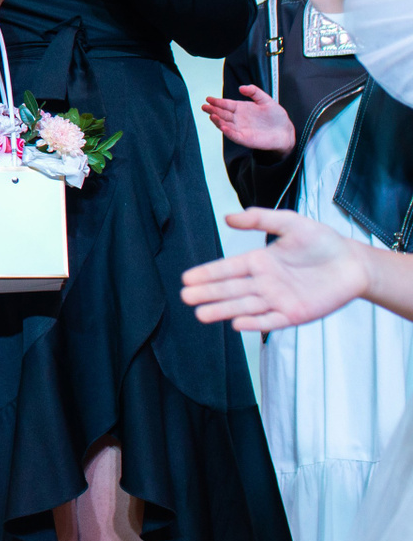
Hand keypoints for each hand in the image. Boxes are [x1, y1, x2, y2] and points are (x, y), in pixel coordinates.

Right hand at [181, 208, 368, 330]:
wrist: (353, 264)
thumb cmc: (323, 242)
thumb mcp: (291, 222)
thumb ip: (260, 219)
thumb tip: (228, 217)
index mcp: (260, 261)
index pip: (227, 269)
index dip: (207, 273)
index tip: (186, 278)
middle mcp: (264, 282)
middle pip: (231, 290)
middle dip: (208, 293)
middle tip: (186, 297)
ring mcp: (278, 300)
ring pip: (245, 306)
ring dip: (223, 310)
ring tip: (201, 315)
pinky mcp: (294, 314)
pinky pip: (271, 321)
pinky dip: (255, 323)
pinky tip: (237, 324)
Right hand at [203, 86, 296, 152]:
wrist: (285, 131)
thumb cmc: (276, 117)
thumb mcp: (266, 100)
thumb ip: (254, 92)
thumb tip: (241, 87)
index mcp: (241, 108)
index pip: (226, 104)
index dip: (217, 101)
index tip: (209, 98)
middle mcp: (238, 118)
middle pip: (222, 114)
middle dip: (213, 110)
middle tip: (205, 107)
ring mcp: (240, 129)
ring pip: (225, 124)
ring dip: (217, 121)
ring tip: (212, 115)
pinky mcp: (244, 139)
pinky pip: (234, 135)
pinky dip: (228, 132)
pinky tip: (223, 127)